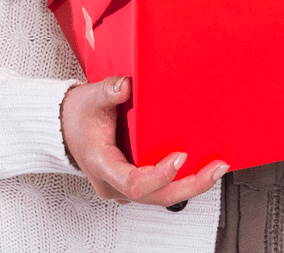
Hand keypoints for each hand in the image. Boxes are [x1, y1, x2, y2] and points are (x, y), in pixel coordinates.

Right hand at [60, 76, 228, 205]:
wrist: (66, 126)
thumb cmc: (79, 115)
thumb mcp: (91, 97)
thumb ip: (109, 91)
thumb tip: (126, 85)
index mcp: (103, 165)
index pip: (135, 183)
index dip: (160, 175)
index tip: (179, 156)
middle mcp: (114, 184)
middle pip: (156, 197)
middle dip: (190, 185)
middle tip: (216, 168)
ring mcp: (123, 188)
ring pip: (160, 197)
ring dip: (190, 185)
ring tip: (216, 168)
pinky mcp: (132, 183)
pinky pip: (159, 190)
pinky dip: (181, 180)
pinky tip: (200, 167)